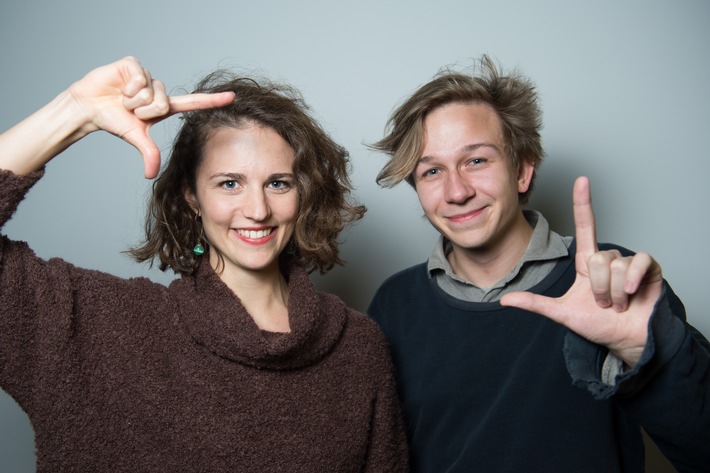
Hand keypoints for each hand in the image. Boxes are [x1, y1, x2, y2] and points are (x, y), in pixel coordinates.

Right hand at [68, 56, 234, 177]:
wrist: (89, 107)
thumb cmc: (115, 120)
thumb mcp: (136, 137)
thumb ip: (149, 153)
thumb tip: (150, 175)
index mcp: (164, 106)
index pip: (194, 102)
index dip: (213, 100)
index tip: (233, 97)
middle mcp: (158, 89)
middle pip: (163, 103)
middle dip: (144, 111)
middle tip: (131, 110)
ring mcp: (146, 76)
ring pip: (149, 92)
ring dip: (133, 100)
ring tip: (123, 99)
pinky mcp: (133, 65)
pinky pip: (138, 79)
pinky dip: (127, 87)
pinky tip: (119, 87)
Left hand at [500, 176, 662, 366]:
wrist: (626, 341)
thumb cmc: (598, 326)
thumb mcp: (562, 313)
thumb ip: (535, 304)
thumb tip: (504, 300)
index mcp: (588, 263)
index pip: (586, 226)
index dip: (583, 203)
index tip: (582, 180)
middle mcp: (608, 258)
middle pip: (597, 258)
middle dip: (598, 287)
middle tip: (603, 303)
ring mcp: (629, 264)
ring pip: (615, 265)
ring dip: (613, 292)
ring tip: (618, 303)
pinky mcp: (649, 270)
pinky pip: (638, 263)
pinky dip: (631, 281)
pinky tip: (631, 295)